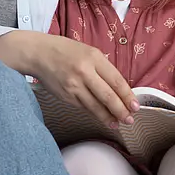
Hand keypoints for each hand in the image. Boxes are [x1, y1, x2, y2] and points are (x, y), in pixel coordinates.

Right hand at [0, 31, 137, 128]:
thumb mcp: (88, 51)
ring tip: (118, 123)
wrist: (38, 53)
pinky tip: (102, 118)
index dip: (127, 96)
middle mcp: (84, 72)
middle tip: (130, 119)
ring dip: (108, 117)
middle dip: (121, 110)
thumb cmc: (65, 51)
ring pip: (96, 106)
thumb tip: (119, 88)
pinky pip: (84, 107)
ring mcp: (74, 86)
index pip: (116, 80)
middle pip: (108, 96)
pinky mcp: (65, 96)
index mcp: (93, 57)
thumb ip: (103, 68)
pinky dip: (95, 113)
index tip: (135, 105)